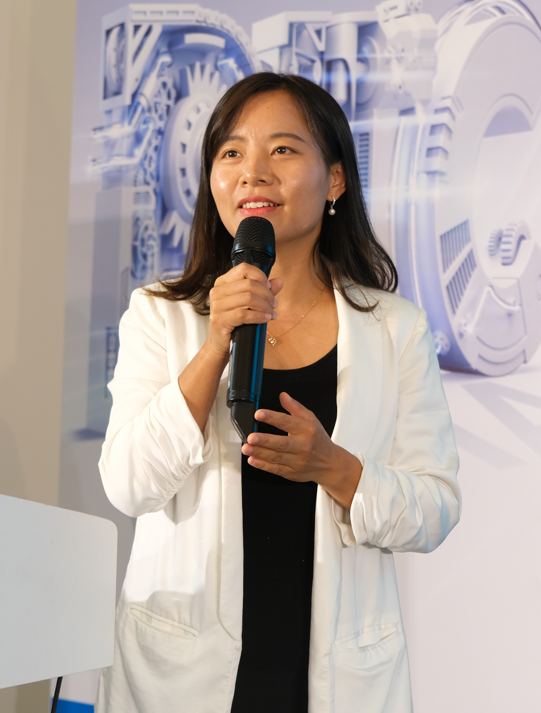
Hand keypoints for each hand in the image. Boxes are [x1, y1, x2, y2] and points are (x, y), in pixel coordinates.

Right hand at [205, 264, 283, 358]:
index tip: (269, 287)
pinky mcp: (219, 319)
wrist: (221, 344)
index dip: (260, 276)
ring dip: (265, 306)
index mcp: (223, 282)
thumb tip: (280, 281)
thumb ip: (263, 291)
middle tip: (274, 305)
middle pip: (249, 284)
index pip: (244, 269)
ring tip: (271, 313)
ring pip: (248, 298)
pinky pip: (244, 314)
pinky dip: (258, 316)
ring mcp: (217, 305)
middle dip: (267, 294)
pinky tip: (265, 319)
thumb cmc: (235, 322)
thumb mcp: (249, 304)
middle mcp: (217, 291)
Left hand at [241, 392, 361, 509]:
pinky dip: (263, 465)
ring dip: (260, 453)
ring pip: (276, 457)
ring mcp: (297, 461)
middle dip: (265, 440)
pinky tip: (253, 460)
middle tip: (251, 437)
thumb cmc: (318, 440)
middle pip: (282, 443)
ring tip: (246, 448)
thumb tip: (283, 396)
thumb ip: (295, 407)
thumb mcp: (311, 420)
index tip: (259, 414)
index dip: (272, 417)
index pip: (287, 422)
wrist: (329, 464)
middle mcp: (303, 446)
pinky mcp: (292, 473)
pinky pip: (276, 469)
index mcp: (307, 430)